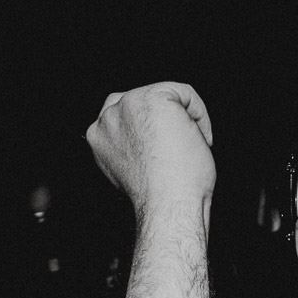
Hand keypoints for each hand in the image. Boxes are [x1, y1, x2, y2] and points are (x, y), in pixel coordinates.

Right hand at [85, 82, 215, 221]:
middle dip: (167, 121)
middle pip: (144, 102)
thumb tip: (152, 134)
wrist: (169, 205)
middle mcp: (107, 118)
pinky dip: (199, 113)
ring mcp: (127, 105)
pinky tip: (199, 138)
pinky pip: (184, 93)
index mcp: (98, 137)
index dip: (153, 131)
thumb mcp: (136, 168)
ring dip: (182, 117)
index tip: (169, 153)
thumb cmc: (161, 196)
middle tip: (183, 148)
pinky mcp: (152, 98)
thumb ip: (133, 147)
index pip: (125, 116)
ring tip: (189, 146)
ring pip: (164, 95)